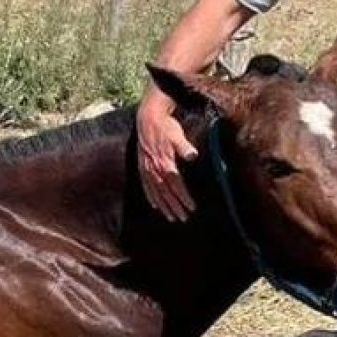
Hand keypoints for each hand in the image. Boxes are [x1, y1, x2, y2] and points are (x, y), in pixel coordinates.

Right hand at [136, 98, 198, 220]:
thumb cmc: (166, 126)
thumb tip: (193, 155)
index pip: (175, 184)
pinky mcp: (142, 167)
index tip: (191, 208)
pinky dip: (150, 197)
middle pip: (166, 192)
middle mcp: (154, 168)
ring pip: (156, 191)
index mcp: (164, 161)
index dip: (183, 196)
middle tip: (183, 218)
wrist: (148, 118)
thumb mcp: (177, 134)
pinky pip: (146, 185)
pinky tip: (155, 206)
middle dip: (174, 206)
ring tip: (171, 217)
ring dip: (163, 206)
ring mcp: (147, 168)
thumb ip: (184, 146)